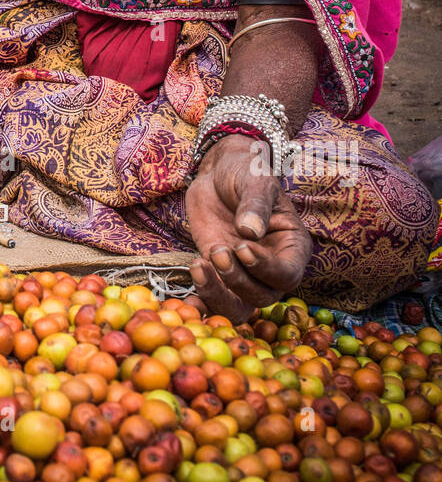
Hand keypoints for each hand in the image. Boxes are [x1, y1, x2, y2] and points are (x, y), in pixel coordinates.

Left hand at [184, 133, 311, 322]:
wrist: (217, 175)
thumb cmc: (245, 173)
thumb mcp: (256, 180)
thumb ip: (256, 203)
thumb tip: (250, 231)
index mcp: (292, 247)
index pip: (287, 274)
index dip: (266, 269)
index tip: (243, 248)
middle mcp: (272, 268)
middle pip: (263, 296)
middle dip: (238, 279)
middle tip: (218, 250)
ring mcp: (245, 274)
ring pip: (239, 308)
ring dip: (219, 295)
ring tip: (201, 263)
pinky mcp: (218, 275)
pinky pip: (214, 299)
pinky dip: (201, 299)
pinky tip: (188, 292)